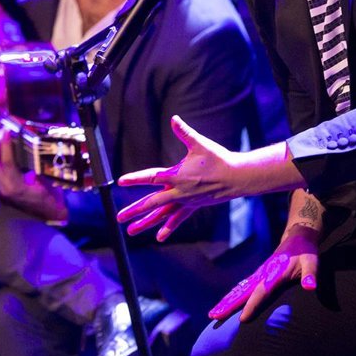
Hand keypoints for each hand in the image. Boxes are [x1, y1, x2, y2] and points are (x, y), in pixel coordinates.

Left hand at [0, 128, 66, 223]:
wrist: (49, 214)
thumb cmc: (51, 197)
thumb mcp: (46, 180)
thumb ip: (35, 165)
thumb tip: (26, 145)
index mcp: (17, 187)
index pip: (7, 163)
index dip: (6, 145)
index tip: (8, 130)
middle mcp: (5, 190)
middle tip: (3, 133)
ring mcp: (0, 191)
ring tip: (0, 140)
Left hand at [116, 116, 247, 241]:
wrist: (237, 178)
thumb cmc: (218, 159)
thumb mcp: (200, 144)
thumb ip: (184, 132)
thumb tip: (174, 119)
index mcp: (177, 176)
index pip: (151, 178)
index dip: (135, 179)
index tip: (121, 181)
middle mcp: (178, 192)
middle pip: (152, 203)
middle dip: (134, 210)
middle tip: (119, 218)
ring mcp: (185, 201)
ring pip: (162, 215)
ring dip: (146, 223)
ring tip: (131, 231)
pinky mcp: (193, 206)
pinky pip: (177, 219)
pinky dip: (168, 227)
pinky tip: (159, 237)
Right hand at [209, 223, 319, 321]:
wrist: (297, 237)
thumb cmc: (305, 252)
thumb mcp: (311, 262)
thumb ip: (310, 274)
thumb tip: (309, 287)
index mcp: (274, 273)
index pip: (262, 292)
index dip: (252, 305)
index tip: (242, 319)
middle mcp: (262, 274)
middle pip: (243, 292)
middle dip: (229, 304)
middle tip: (214, 316)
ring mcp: (258, 274)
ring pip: (239, 290)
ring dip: (226, 301)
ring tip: (212, 314)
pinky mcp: (258, 275)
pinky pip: (242, 287)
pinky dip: (232, 296)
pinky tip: (225, 303)